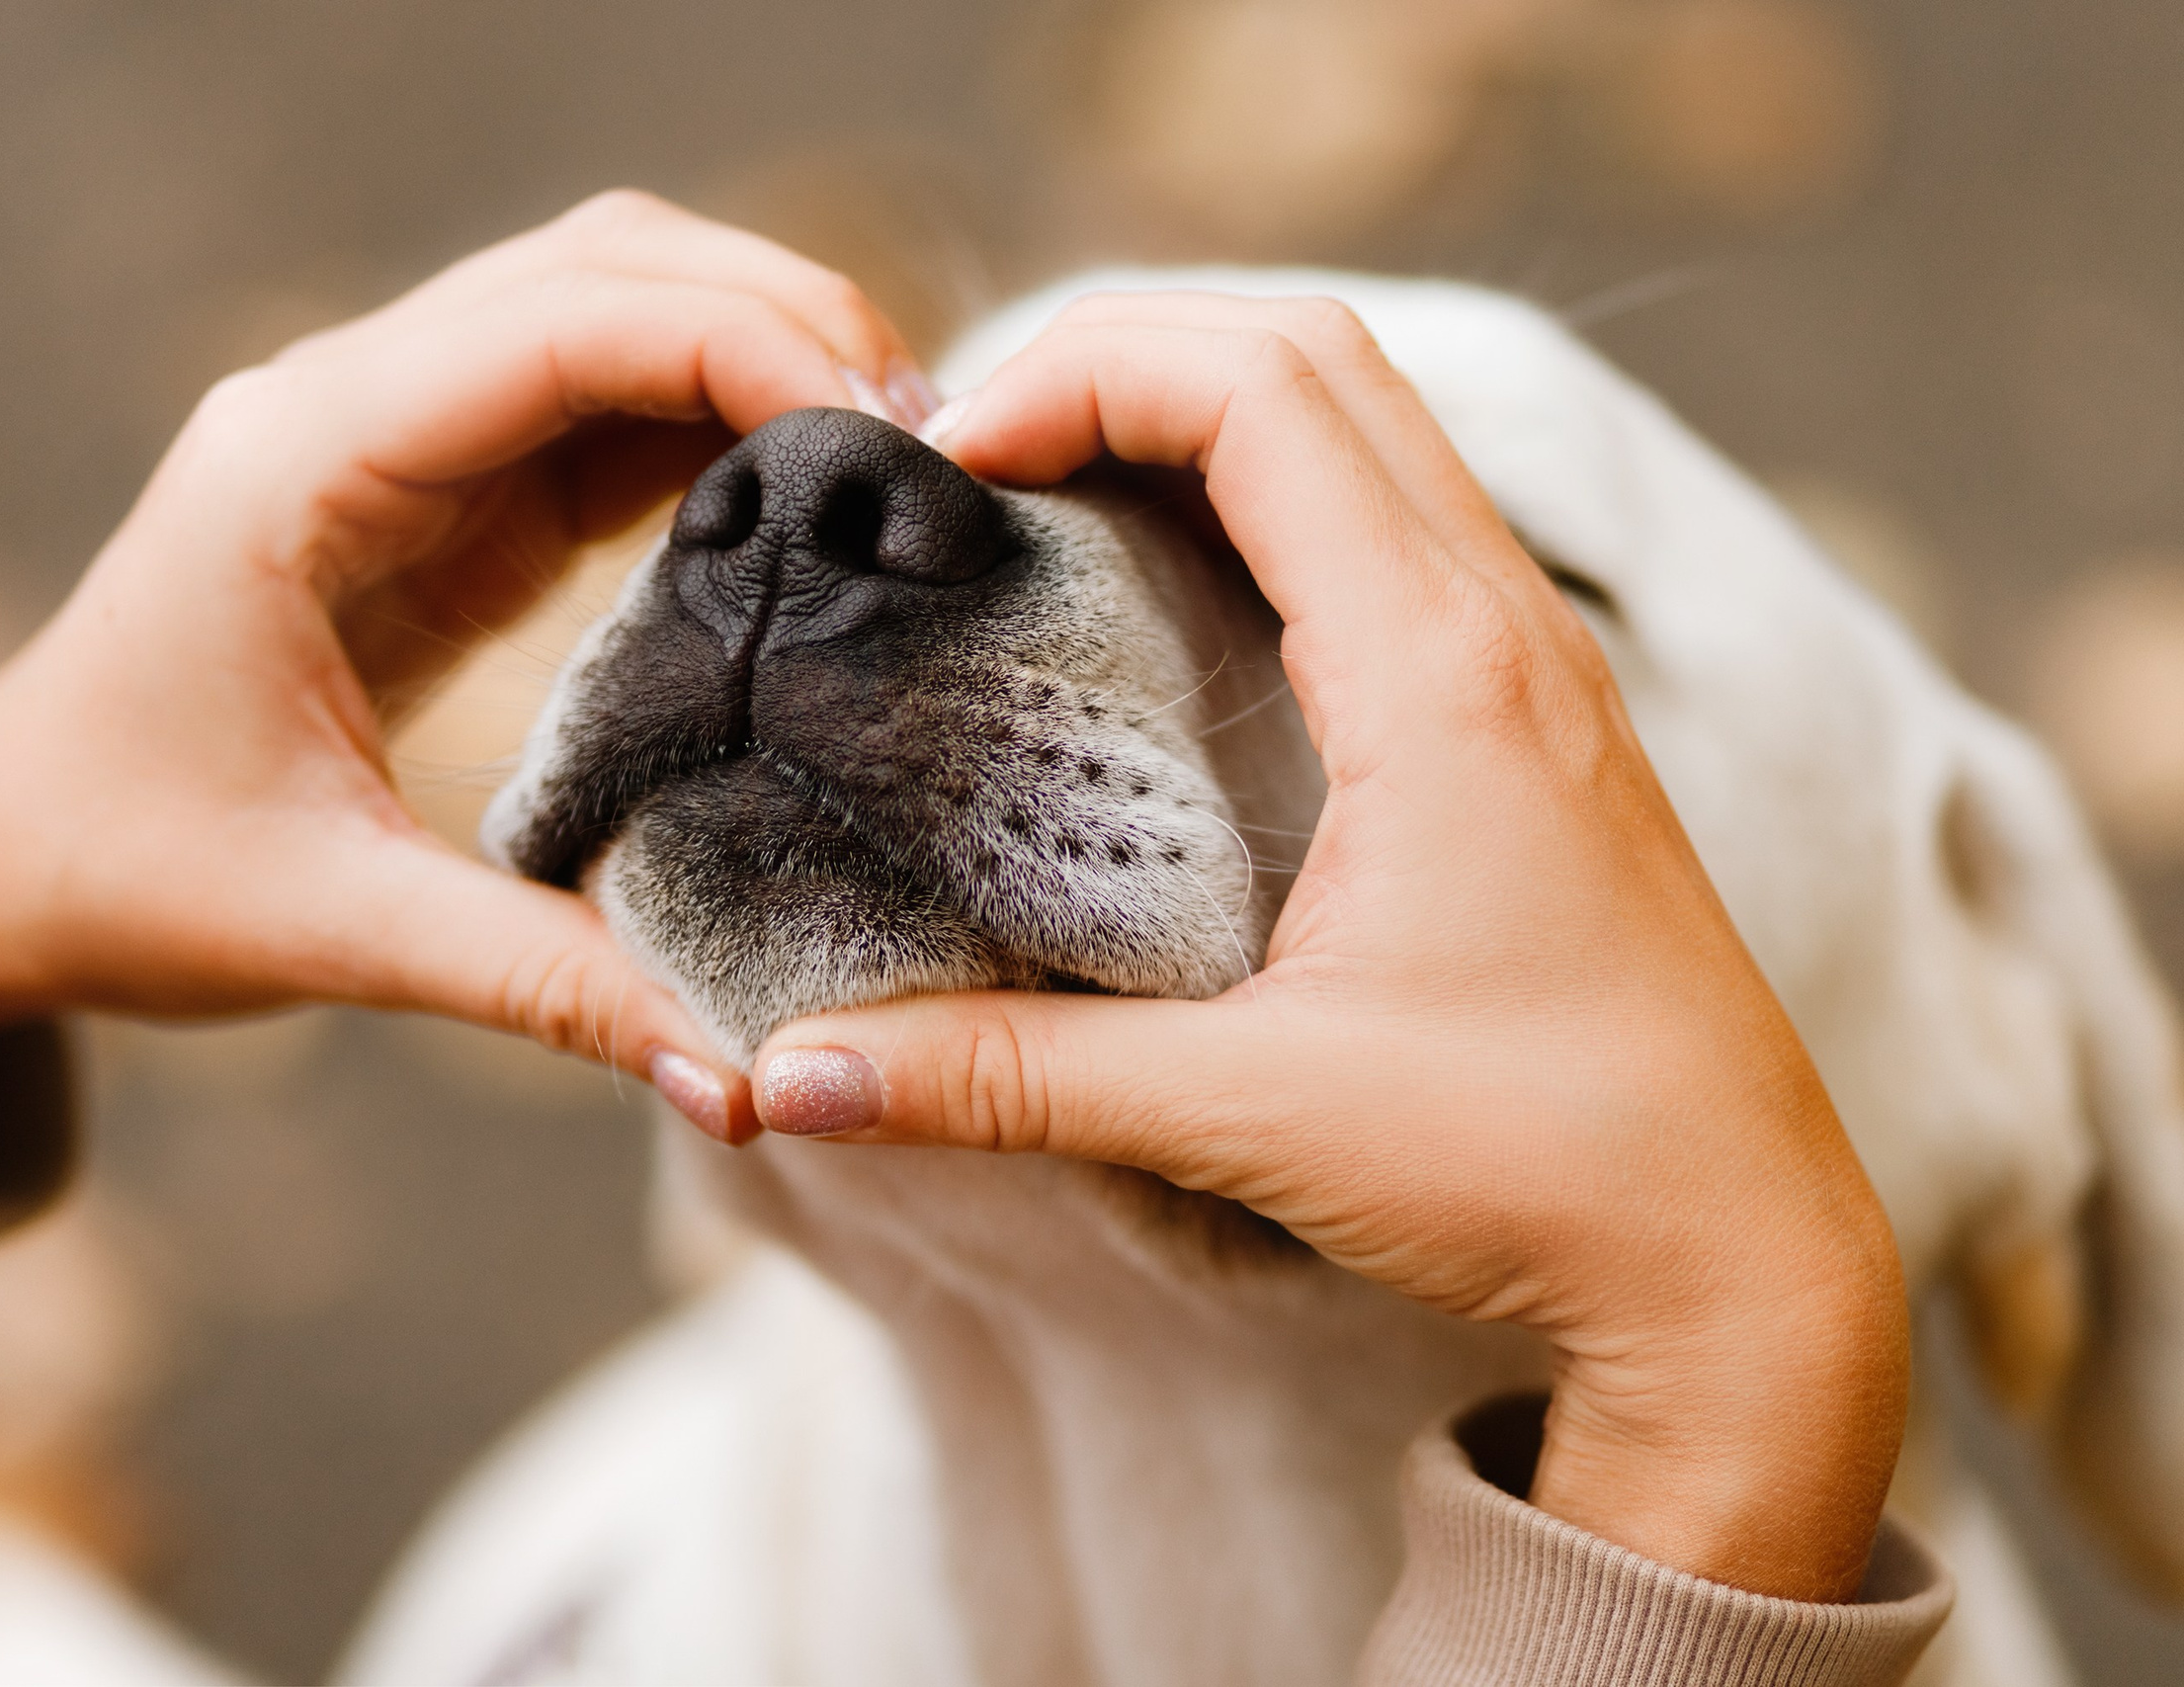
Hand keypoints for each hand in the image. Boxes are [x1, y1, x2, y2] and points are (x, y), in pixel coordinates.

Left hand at [0, 190, 929, 1131]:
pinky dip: (719, 427)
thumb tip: (744, 1076)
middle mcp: (351, 404)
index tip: (890, 444)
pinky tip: (811, 506)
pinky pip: (604, 409)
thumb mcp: (328, 928)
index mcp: (304, 460)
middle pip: (608, 267)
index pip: (559, 325)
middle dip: (787, 320)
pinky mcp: (439, 493)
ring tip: (901, 474)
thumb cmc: (116, 870)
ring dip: (764, 357)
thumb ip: (542, 985)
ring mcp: (397, 434)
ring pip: (616, 310)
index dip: (745, 348)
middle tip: (936, 453)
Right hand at [749, 294, 1910, 1601]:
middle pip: (1315, 352)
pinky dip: (1273, 480)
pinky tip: (1179, 581)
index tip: (949, 464)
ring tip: (1050, 485)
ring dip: (1203, 402)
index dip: (1081, 374)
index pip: (1259, 391)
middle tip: (974, 448)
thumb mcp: (1249, 1111)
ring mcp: (1539, 659)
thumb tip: (790, 1074)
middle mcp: (1506, 626)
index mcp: (1443, 673)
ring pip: (1371, 416)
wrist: (1739, 1254)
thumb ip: (1003, 1079)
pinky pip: (1402, 508)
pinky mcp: (1541, 713)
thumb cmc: (1539, 1167)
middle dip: (1125, 350)